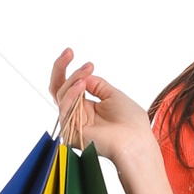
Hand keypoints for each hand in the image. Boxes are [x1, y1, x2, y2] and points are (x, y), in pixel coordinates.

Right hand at [49, 50, 152, 170]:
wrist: (136, 141)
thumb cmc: (130, 122)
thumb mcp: (113, 95)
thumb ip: (96, 84)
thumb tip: (83, 76)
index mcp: (87, 108)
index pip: (70, 87)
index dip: (70, 69)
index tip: (73, 53)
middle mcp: (77, 115)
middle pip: (58, 89)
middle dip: (60, 68)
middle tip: (69, 53)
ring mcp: (73, 123)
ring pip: (61, 94)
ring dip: (73, 79)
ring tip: (87, 71)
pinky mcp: (71, 131)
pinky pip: (64, 107)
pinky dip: (72, 94)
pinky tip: (82, 85)